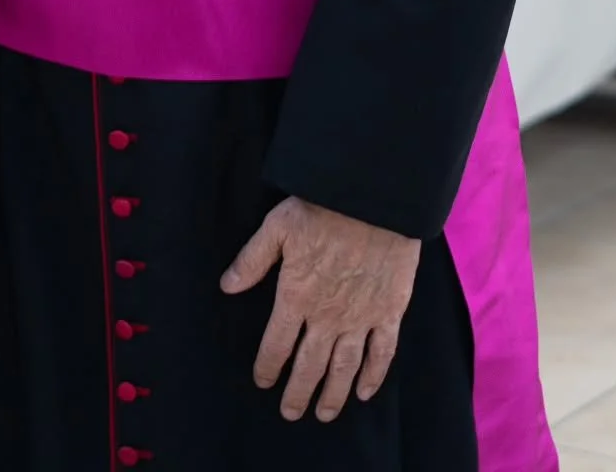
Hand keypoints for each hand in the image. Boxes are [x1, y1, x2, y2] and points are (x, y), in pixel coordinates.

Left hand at [220, 197, 418, 422]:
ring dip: (333, 394)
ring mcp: (361, 318)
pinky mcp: (389, 312)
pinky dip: (374, 376)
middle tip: (290, 414)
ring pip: (344, 367)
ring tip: (324, 414)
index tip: (263, 382)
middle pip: (309, 365)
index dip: (268, 366)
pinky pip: (382, 353)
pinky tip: (364, 392)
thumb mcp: (276, 227)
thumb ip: (252, 260)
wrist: (372, 201)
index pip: (277, 343)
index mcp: (296, 296)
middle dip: (298, 392)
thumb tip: (227, 286)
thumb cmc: (321, 209)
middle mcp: (327, 316)